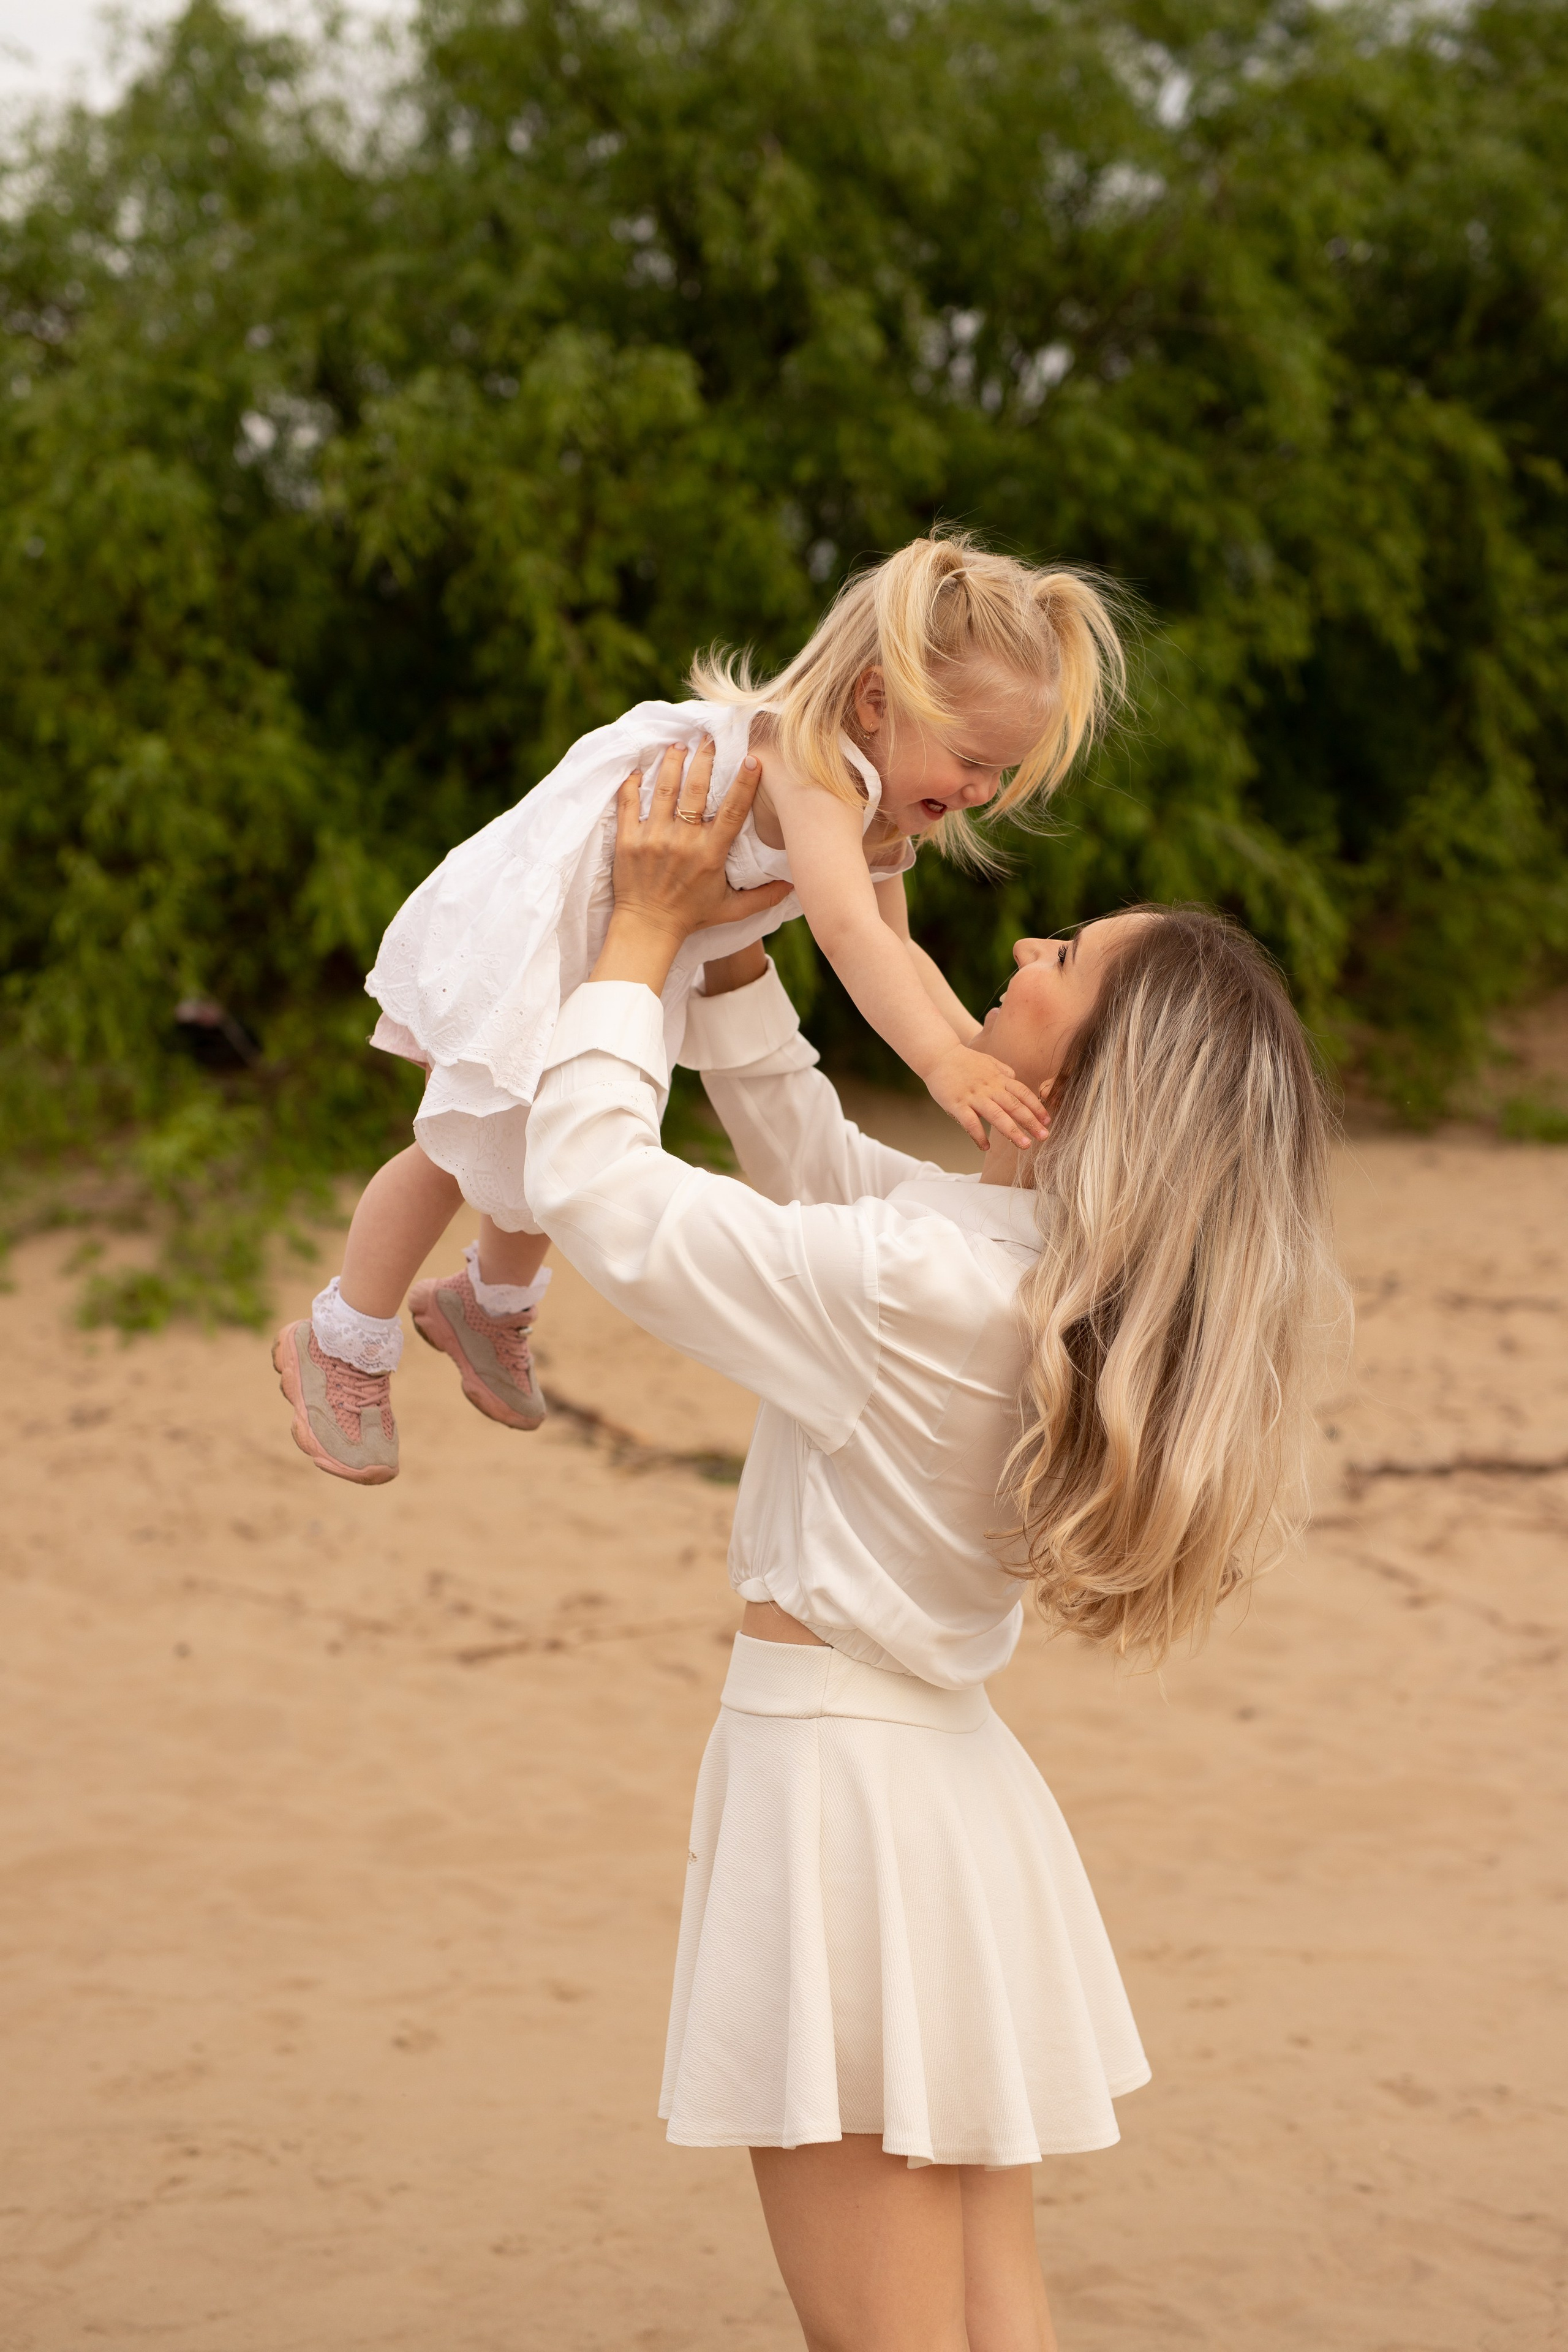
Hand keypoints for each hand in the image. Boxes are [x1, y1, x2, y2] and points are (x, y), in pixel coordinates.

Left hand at [590, 739, 792, 992]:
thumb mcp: (731, 909)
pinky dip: (633, 783)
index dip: (744, 783)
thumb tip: (795, 887)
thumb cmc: (691, 917)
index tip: (751, 758)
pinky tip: (639, 768)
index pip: (732, 811)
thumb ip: (763, 897)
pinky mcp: (628, 840)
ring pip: (663, 789)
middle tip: (707, 738)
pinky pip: (630, 803)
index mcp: (710, 854)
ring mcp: (653, 838)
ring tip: (677, 745)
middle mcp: (683, 841)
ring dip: (671, 762)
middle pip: (696, 790)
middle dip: (703, 759)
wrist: (647, 930)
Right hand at [924, 1042, 1049, 1152]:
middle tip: (1044, 1136)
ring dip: (1012, 1131)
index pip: (1023, 1093)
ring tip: (1025, 1145)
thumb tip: (1015, 1078)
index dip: (1037, 1107)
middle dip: (1031, 1122)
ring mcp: (974, 1096)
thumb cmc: (963, 1060)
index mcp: (999, 1078)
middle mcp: (990, 1087)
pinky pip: (970, 1122)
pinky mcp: (957, 1103)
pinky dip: (978, 1135)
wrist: (938, 1055)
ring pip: (997, 1115)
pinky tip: (985, 1147)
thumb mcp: (989, 1061)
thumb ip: (1003, 1070)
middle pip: (1015, 1106)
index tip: (1047, 1120)